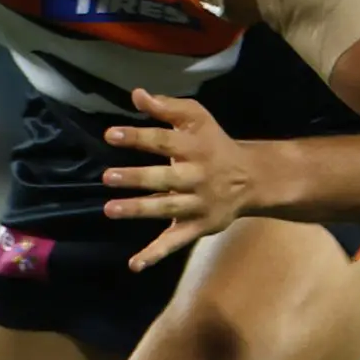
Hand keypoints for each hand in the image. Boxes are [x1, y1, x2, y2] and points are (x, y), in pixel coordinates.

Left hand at [102, 88, 257, 271]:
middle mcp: (197, 177)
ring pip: (167, 209)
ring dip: (139, 210)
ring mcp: (197, 205)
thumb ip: (167, 106)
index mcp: (195, 148)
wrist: (251, 179)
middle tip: (108, 177)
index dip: (138, 137)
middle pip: (165, 178)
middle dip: (137, 178)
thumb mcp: (197, 119)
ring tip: (110, 209)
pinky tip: (134, 265)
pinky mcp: (197, 227)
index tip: (110, 135)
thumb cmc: (214, 144)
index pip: (164, 141)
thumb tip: (136, 95)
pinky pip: (175, 243)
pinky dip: (156, 255)